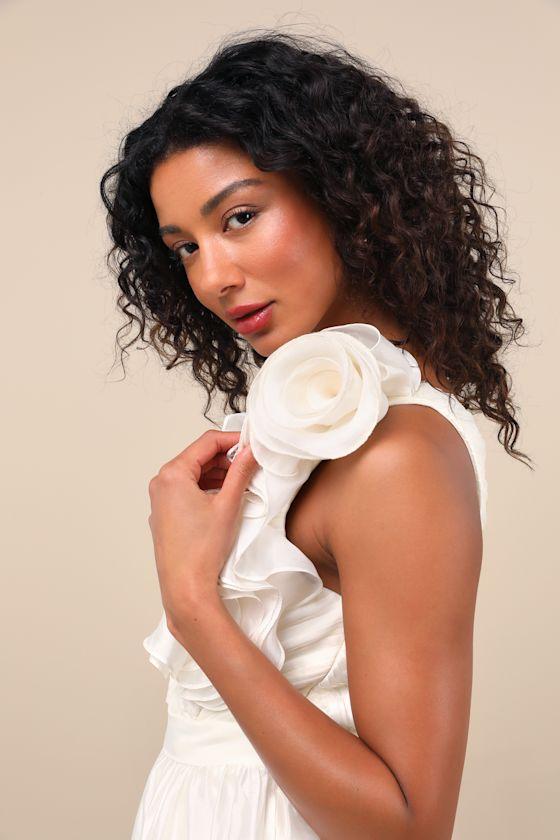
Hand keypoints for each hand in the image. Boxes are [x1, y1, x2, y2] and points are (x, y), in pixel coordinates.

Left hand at [147, 430, 259, 634]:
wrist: (186, 586)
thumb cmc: (202, 549)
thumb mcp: (228, 503)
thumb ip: (241, 472)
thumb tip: (251, 452)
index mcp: (172, 474)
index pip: (207, 442)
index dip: (232, 439)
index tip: (251, 444)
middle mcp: (161, 483)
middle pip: (198, 457)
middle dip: (225, 458)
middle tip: (250, 463)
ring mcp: (160, 500)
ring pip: (193, 474)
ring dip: (217, 473)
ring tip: (242, 481)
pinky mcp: (165, 514)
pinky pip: (186, 490)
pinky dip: (206, 487)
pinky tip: (225, 496)